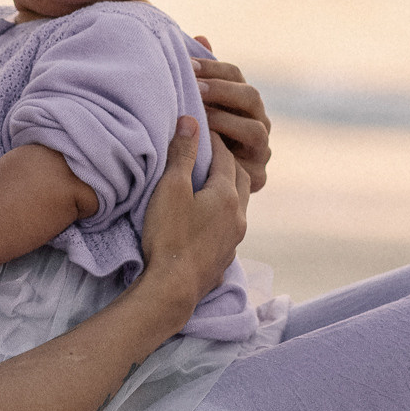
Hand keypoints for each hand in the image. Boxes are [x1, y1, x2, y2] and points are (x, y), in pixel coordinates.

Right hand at [137, 115, 247, 310]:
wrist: (172, 289)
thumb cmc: (169, 236)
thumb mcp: (171, 188)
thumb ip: (182, 154)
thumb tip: (191, 121)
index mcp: (227, 195)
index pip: (225, 158)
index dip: (213, 141)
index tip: (201, 130)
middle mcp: (238, 217)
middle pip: (240, 180)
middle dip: (227, 164)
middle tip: (209, 155)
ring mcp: (233, 241)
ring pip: (238, 207)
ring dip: (227, 192)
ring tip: (208, 186)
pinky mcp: (224, 260)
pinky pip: (229, 229)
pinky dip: (222, 216)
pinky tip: (207, 220)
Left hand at [189, 36, 270, 193]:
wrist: (196, 191)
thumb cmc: (191, 140)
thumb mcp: (192, 106)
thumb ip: (200, 76)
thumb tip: (202, 36)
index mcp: (243, 100)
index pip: (236, 74)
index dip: (213, 67)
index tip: (187, 65)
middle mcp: (259, 121)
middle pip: (251, 97)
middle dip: (223, 90)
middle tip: (195, 88)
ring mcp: (261, 149)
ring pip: (255, 129)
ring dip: (227, 121)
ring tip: (201, 118)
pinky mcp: (258, 176)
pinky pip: (248, 164)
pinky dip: (229, 155)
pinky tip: (205, 148)